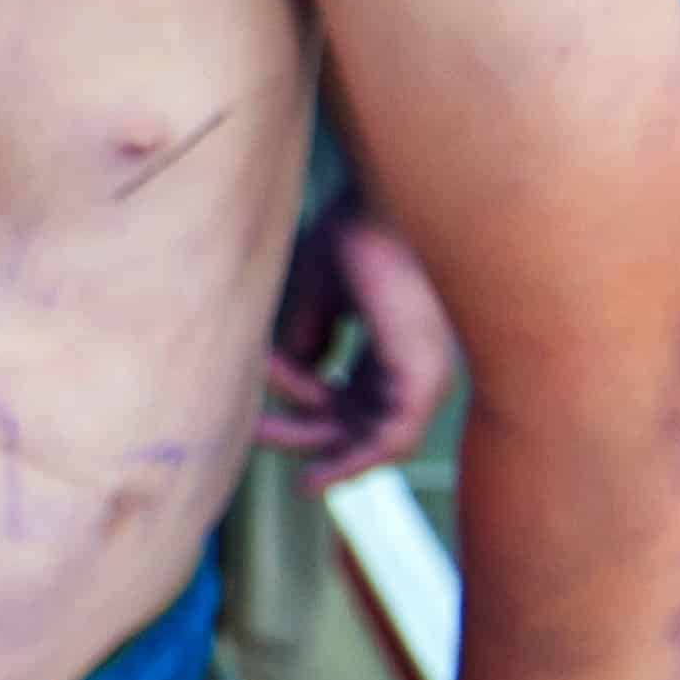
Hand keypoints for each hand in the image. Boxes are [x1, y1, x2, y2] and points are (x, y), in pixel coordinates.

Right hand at [259, 211, 455, 485]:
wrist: (388, 206)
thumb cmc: (357, 232)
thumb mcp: (319, 290)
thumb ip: (308, 334)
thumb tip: (296, 370)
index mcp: (395, 341)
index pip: (351, 391)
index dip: (302, 396)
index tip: (255, 386)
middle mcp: (416, 364)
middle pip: (358, 418)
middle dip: (303, 429)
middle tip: (252, 429)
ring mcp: (426, 376)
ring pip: (369, 434)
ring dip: (315, 440)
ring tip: (261, 431)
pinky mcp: (427, 383)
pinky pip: (389, 442)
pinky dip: (350, 459)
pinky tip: (315, 473)